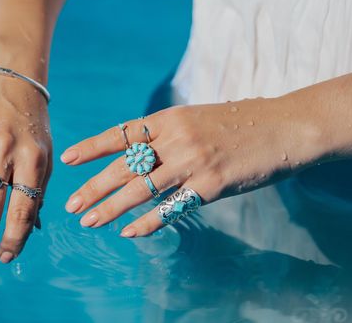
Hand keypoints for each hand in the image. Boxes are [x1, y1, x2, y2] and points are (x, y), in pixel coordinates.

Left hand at [61, 97, 319, 236]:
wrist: (283, 127)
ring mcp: (192, 162)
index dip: (92, 147)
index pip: (121, 133)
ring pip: (141, 189)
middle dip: (94, 186)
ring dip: (111, 207)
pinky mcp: (210, 185)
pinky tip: (129, 232)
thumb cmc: (239, 123)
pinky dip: (148, 222)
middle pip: (124, 166)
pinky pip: (171, 207)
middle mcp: (175, 138)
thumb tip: (137, 154)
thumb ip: (167, 134)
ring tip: (89, 221)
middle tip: (71, 204)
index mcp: (169, 118)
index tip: (68, 159)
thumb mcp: (196, 118)